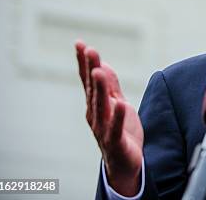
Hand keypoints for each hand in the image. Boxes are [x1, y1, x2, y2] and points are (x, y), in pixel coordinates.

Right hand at [76, 40, 143, 196]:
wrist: (124, 163)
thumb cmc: (120, 131)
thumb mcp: (117, 104)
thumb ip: (111, 86)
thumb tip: (102, 65)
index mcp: (96, 104)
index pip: (88, 80)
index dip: (85, 62)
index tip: (80, 43)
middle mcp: (96, 114)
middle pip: (93, 89)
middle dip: (91, 69)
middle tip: (89, 50)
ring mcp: (104, 128)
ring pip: (101, 105)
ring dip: (100, 88)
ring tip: (99, 71)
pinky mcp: (115, 141)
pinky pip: (116, 127)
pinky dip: (117, 116)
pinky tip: (119, 104)